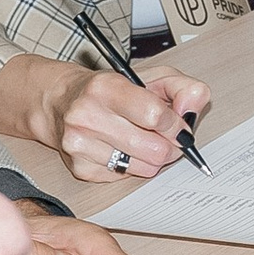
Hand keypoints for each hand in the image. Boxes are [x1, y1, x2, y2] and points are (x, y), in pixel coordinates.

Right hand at [43, 58, 210, 182]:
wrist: (60, 101)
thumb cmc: (110, 89)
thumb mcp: (152, 77)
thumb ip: (183, 88)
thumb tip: (193, 107)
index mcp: (106, 88)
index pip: (156, 116)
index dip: (176, 125)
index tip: (178, 126)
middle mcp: (87, 116)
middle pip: (155, 150)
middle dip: (169, 146)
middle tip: (164, 137)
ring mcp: (80, 144)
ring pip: (144, 168)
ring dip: (151, 157)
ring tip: (141, 139)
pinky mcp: (79, 167)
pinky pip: (126, 177)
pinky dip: (132, 165)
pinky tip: (121, 148)